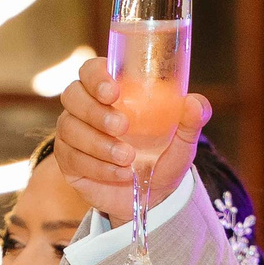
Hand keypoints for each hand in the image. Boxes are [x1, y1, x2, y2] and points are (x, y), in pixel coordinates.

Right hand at [51, 56, 211, 220]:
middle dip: (95, 111)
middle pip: (72, 95)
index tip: (113, 92)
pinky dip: (98, 167)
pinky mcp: (68, 160)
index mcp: (111, 90)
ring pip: (70, 129)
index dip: (96, 76)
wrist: (153, 195)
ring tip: (127, 158)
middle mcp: (86, 107)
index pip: (91, 70)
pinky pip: (71, 158)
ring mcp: (73, 133)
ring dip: (99, 144)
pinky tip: (121, 174)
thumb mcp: (183, 140)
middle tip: (122, 126)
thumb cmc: (164, 155)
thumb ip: (191, 121)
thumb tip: (195, 104)